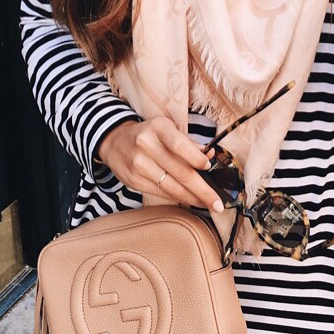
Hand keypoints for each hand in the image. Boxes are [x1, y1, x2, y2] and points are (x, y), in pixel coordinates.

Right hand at [97, 118, 224, 211]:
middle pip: (179, 172)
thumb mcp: (166, 129)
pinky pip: (161, 193)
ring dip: (193, 198)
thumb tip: (210, 156)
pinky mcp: (134, 181)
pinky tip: (189, 200)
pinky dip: (178, 198)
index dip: (196, 158)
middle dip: (202, 190)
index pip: (179, 145)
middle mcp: (146, 145)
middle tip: (218, 203)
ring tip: (208, 205)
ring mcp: (138, 165)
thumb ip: (187, 142)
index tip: (209, 167)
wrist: (114, 141)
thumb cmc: (148, 134)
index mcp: (158, 128)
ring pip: (171, 187)